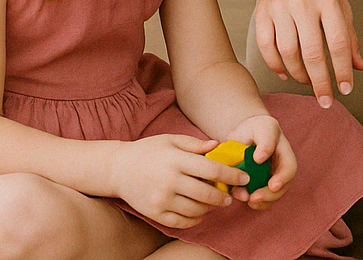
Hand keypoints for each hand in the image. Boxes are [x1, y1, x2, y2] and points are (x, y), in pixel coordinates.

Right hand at [110, 135, 227, 228]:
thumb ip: (195, 144)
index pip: (211, 170)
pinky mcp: (155, 213)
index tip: (244, 178)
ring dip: (210, 208)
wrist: (118, 169)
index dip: (231, 175)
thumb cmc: (148, 151)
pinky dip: (195, 220)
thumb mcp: (171, 140)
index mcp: (176, 160)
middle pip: (206, 193)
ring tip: (214, 202)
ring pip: (196, 210)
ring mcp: (161, 199)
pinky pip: (182, 222)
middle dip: (224, 196)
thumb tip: (218, 145)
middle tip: (231, 195)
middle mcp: (169, 181)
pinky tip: (199, 213)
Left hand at [220, 114, 297, 209]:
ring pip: (269, 198)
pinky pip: (257, 200)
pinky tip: (238, 196)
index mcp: (285, 154)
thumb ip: (265, 140)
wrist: (244, 134)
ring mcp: (269, 180)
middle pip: (281, 188)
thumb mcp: (263, 127)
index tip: (273, 185)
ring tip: (242, 197)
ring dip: (257, 201)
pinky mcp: (257, 187)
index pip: (289, 169)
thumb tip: (260, 158)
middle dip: (268, 196)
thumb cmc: (257, 128)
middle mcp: (280, 170)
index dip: (283, 179)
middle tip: (253, 198)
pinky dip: (249, 201)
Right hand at [253, 0, 362, 107]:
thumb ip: (349, 34)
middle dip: (321, 83)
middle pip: (313, 53)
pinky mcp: (261, 10)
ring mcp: (280, 6)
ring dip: (299, 75)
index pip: (339, 42)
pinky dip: (276, 65)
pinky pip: (266, 46)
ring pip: (288, 53)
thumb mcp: (340, 0)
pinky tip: (286, 73)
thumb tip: (359, 68)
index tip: (347, 90)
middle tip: (327, 102)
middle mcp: (303, 2)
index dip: (343, 70)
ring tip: (308, 82)